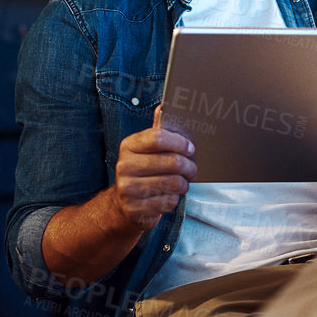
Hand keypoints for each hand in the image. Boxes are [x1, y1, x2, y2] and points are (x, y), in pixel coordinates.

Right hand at [110, 105, 197, 230]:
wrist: (123, 204)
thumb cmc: (142, 171)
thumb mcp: (146, 150)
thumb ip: (157, 132)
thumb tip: (162, 108)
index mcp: (129, 146)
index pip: (158, 137)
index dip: (180, 142)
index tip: (190, 148)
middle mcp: (124, 165)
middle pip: (170, 162)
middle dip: (188, 166)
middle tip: (193, 169)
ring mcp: (127, 188)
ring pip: (172, 183)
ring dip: (184, 184)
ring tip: (183, 183)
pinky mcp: (134, 208)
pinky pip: (167, 201)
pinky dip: (174, 199)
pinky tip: (170, 195)